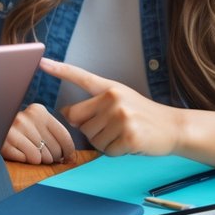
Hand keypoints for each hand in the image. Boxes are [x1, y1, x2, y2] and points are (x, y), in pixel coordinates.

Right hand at [1, 102, 75, 164]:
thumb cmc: (20, 128)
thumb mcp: (37, 123)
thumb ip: (54, 134)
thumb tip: (72, 157)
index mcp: (38, 111)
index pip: (64, 136)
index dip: (69, 151)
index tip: (68, 158)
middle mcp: (26, 118)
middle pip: (54, 150)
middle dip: (52, 157)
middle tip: (43, 154)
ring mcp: (13, 130)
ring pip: (40, 158)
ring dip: (37, 159)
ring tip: (30, 152)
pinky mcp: (4, 144)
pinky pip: (25, 160)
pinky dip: (24, 160)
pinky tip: (19, 151)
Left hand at [44, 58, 181, 156]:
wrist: (173, 127)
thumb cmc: (143, 116)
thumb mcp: (120, 101)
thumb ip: (94, 105)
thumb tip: (67, 114)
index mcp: (109, 87)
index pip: (81, 77)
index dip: (59, 70)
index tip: (41, 62)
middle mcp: (113, 98)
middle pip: (77, 120)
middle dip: (89, 129)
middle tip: (112, 127)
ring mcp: (121, 116)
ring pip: (91, 138)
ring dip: (104, 142)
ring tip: (124, 134)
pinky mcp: (128, 135)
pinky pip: (106, 150)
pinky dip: (116, 152)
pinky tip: (130, 143)